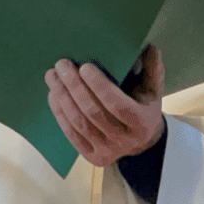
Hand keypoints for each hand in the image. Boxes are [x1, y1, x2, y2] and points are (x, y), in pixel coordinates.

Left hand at [45, 45, 164, 166]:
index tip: (84, 66)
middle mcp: (126, 141)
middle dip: (74, 86)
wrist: (142, 141)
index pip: (117, 105)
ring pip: (79, 123)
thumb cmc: (142, 106)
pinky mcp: (92, 157)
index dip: (99, 86)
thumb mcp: (151, 89)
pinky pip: (71, 134)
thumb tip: (150, 47)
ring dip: (62, 97)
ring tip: (52, 76)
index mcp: (142, 123)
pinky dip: (59, 113)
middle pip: (93, 113)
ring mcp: (108, 152)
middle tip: (61, 65)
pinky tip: (53, 95)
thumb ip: (152, 69)